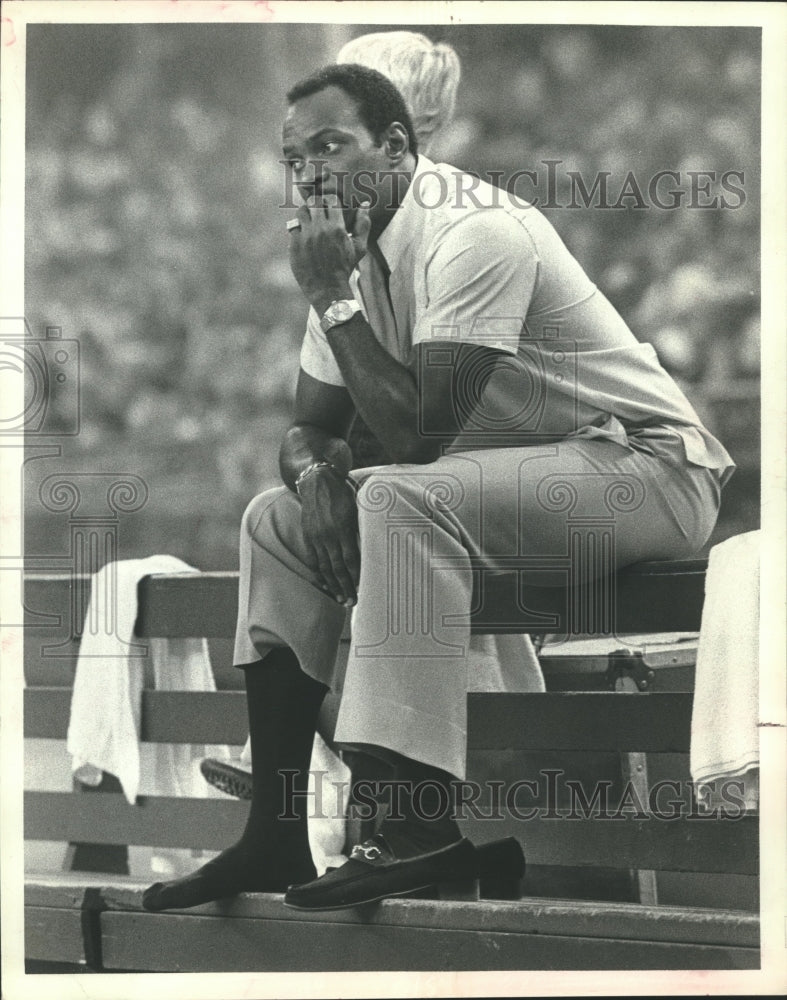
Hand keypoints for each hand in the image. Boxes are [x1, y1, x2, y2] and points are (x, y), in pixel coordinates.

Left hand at [288, 195, 370, 313]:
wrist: (328, 289)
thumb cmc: (345, 268)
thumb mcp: (359, 248)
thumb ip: (363, 225)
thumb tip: (365, 204)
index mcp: (337, 228)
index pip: (331, 200)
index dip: (330, 200)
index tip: (330, 206)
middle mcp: (320, 229)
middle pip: (314, 201)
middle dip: (317, 204)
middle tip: (318, 210)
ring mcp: (306, 236)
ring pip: (301, 211)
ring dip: (306, 213)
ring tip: (310, 220)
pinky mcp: (295, 244)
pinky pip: (293, 226)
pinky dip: (298, 228)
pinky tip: (304, 234)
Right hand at [298, 465, 359, 605]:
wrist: (316, 480)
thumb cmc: (343, 492)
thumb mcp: (357, 507)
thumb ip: (362, 527)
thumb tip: (374, 546)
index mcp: (342, 527)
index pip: (351, 558)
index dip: (356, 576)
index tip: (362, 589)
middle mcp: (328, 535)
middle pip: (338, 568)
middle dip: (345, 587)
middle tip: (353, 603)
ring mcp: (316, 537)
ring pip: (325, 567)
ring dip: (333, 585)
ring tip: (340, 599)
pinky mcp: (308, 536)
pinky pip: (313, 559)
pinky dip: (320, 574)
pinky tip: (326, 584)